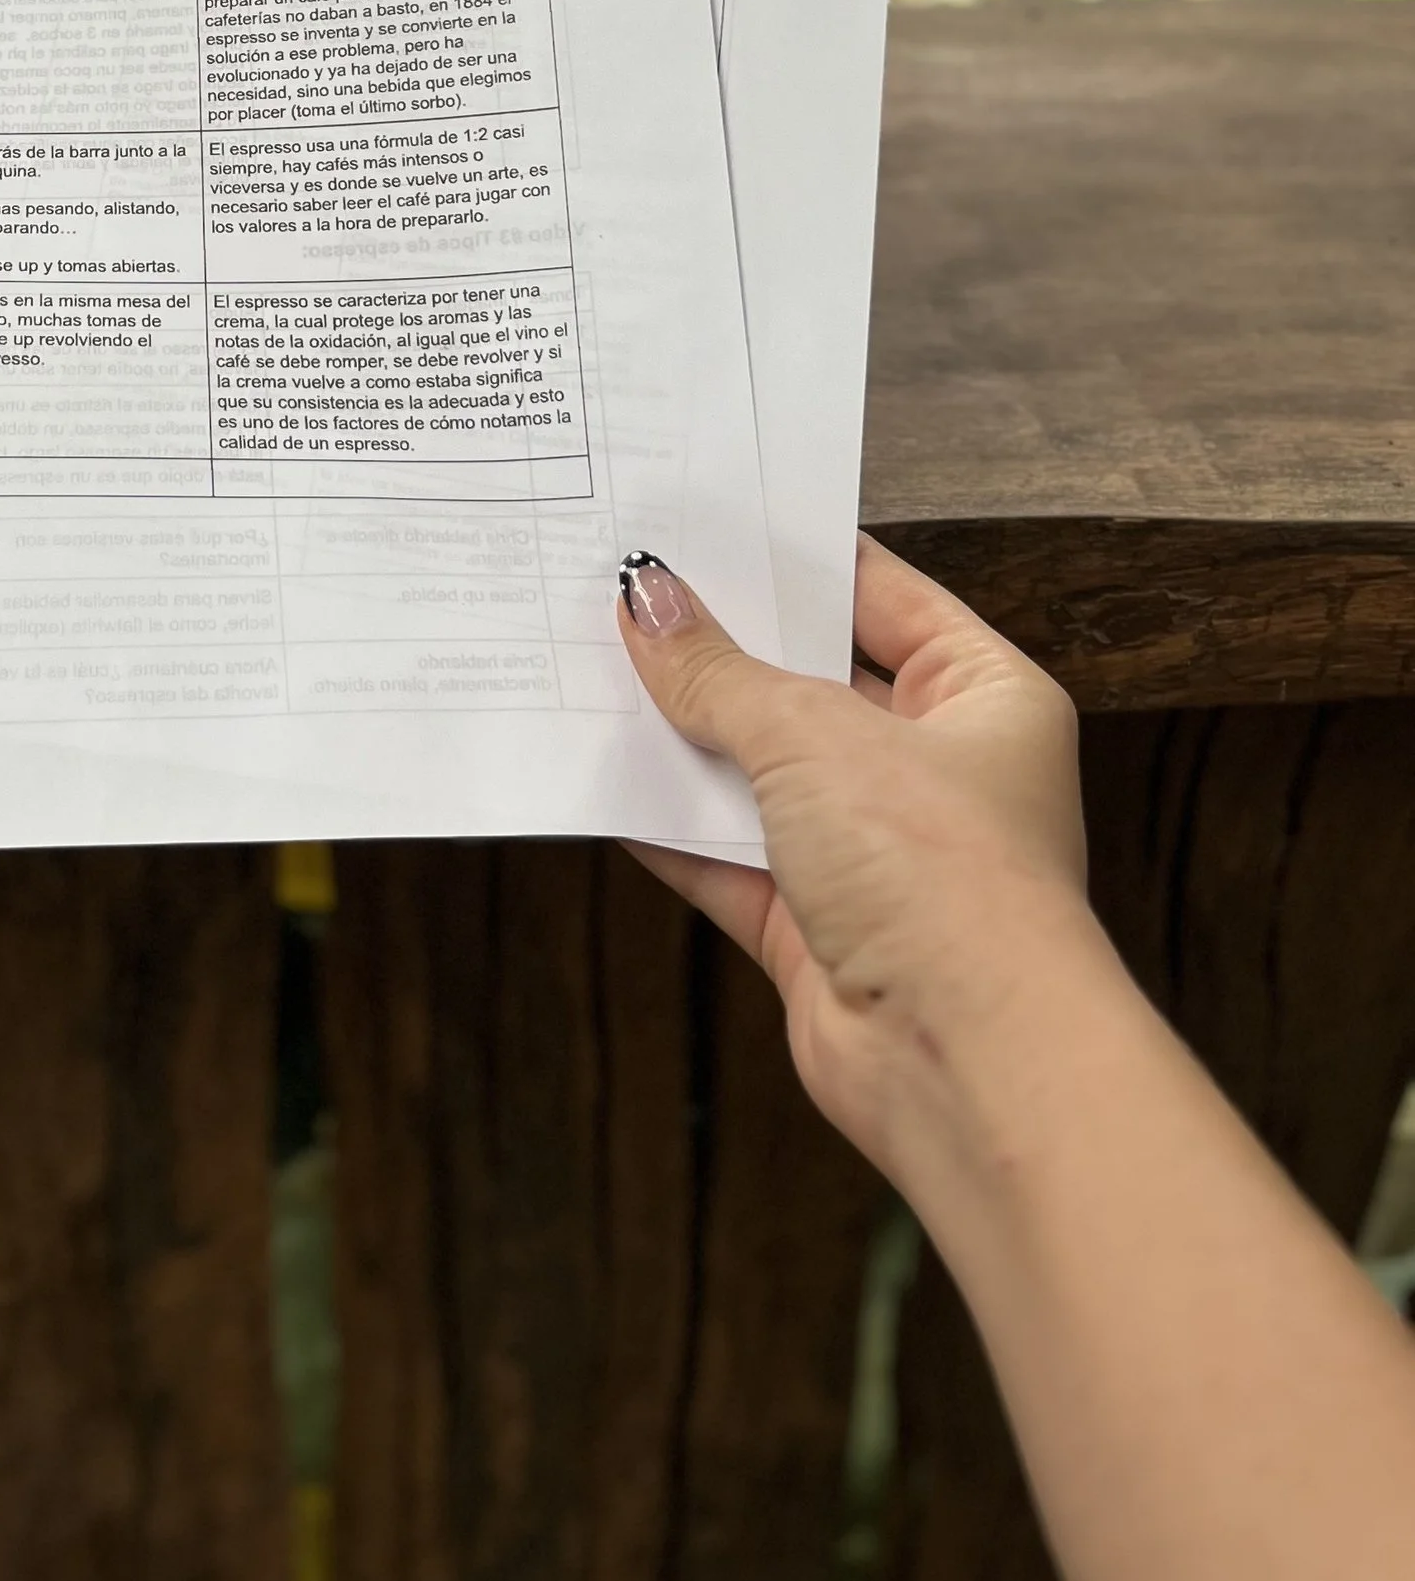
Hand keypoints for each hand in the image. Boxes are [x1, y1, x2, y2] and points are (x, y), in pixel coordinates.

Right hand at [619, 534, 1096, 1186]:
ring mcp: (880, 856)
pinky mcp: (821, 929)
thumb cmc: (944, 877)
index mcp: (987, 697)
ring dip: (688, 738)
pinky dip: (673, 827)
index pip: (880, 594)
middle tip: (630, 589)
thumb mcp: (814, 735)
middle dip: (725, 649)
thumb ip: (719, 671)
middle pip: (812, 684)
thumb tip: (649, 601)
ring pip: (763, 774)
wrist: (966, 1061)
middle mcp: (941, 772)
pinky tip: (604, 781)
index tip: (704, 519)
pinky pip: (731, 859)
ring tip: (594, 668)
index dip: (792, 556)